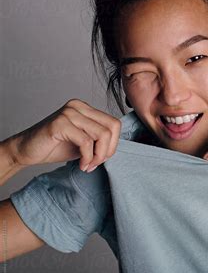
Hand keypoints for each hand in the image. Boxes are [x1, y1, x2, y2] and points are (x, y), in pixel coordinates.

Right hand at [5, 99, 121, 172]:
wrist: (26, 151)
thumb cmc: (55, 146)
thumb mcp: (84, 142)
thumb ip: (100, 140)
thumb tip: (116, 146)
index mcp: (86, 108)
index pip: (114, 124)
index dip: (113, 144)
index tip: (101, 159)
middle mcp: (78, 106)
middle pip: (112, 128)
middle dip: (108, 151)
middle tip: (95, 164)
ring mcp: (69, 113)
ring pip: (102, 135)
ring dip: (98, 156)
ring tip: (88, 165)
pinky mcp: (60, 123)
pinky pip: (86, 142)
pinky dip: (88, 157)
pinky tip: (81, 165)